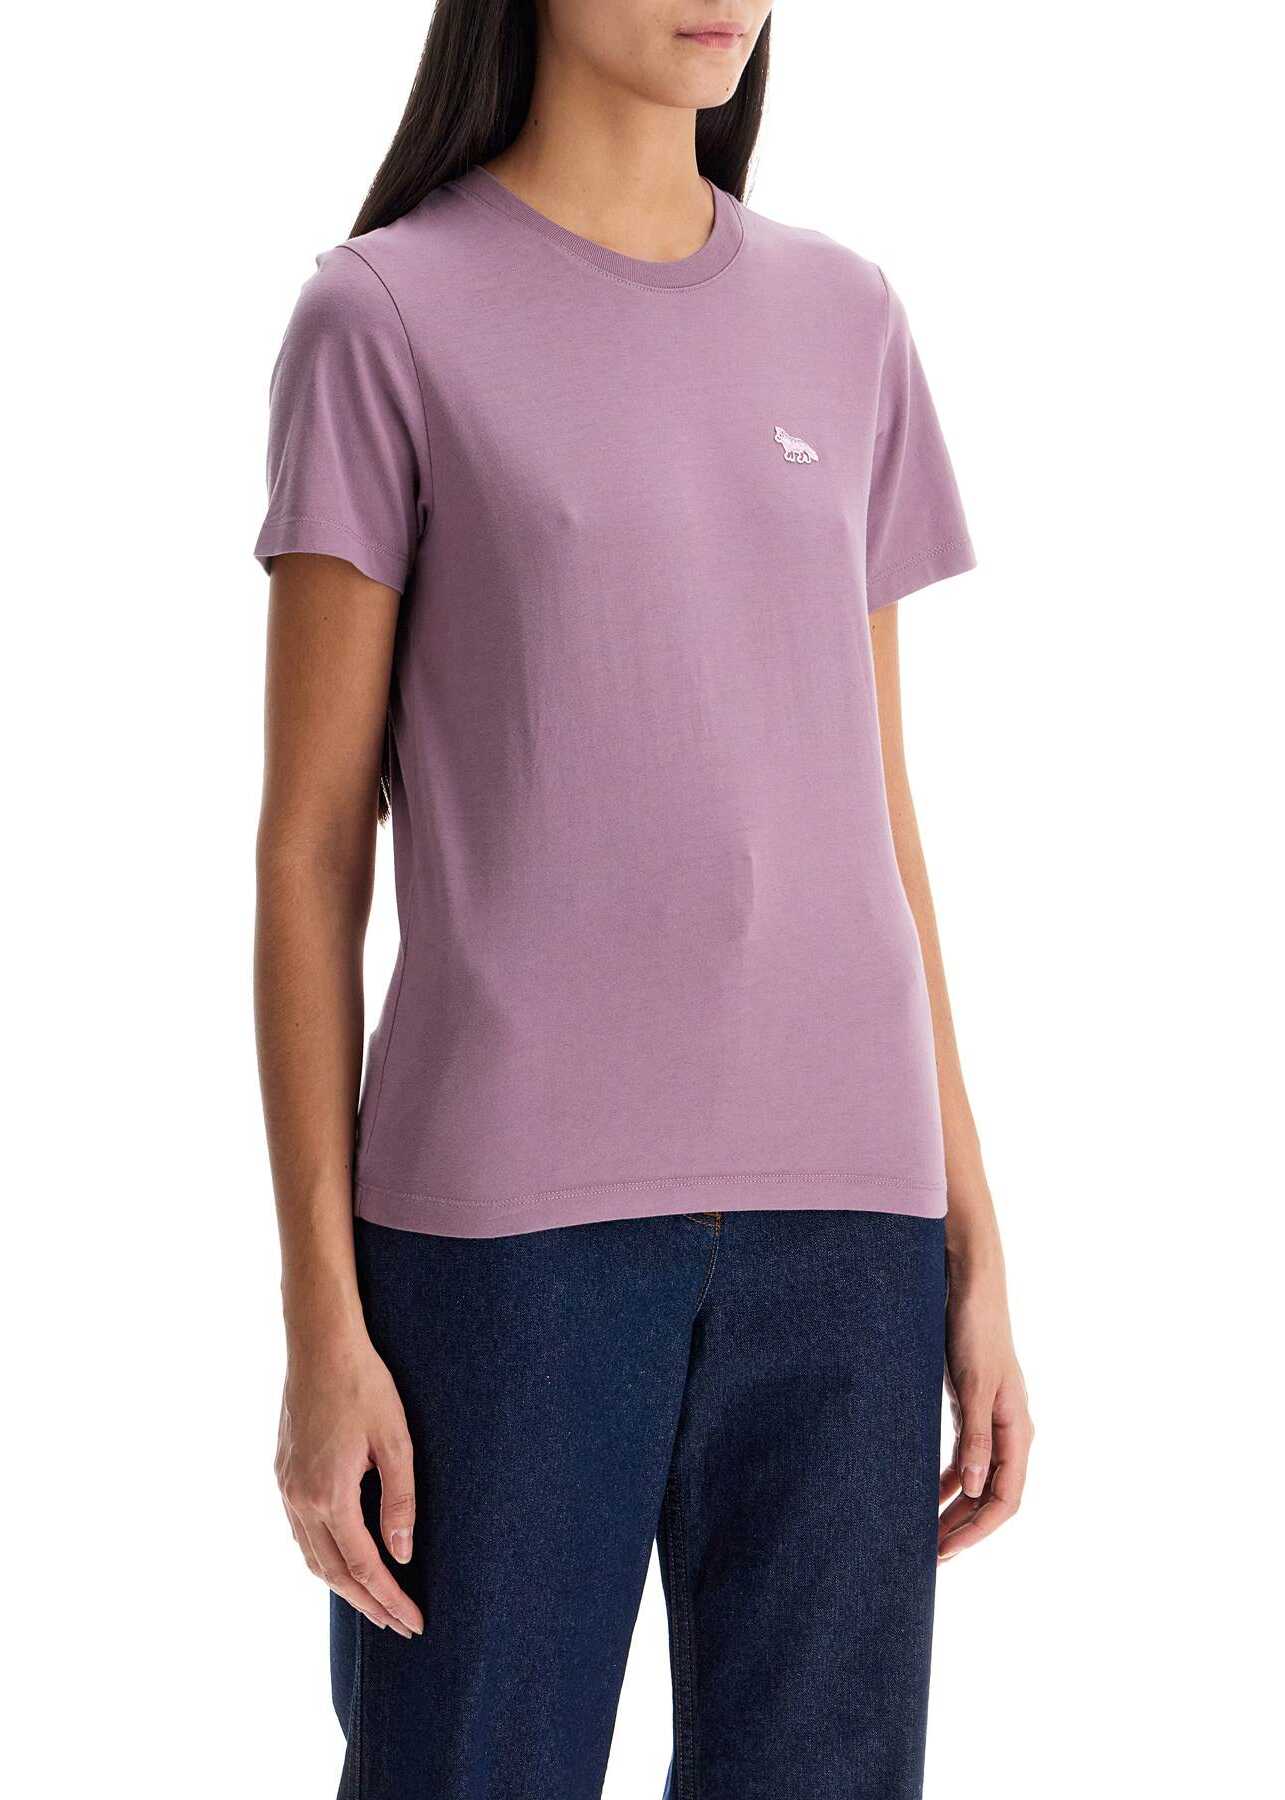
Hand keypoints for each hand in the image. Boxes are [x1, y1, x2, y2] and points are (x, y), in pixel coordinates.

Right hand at [275, 1330, 423, 1636]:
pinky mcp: (283, 1474)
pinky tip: (343, 1557)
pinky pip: (301, 1533)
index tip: (415, 1622)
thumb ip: (400, 1501)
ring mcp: (286, 1488)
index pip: (365, 1567)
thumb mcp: (396, 1441)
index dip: (391, 1598)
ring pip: (312, 1557)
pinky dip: (324, 1557)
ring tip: (375, 1601)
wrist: (320, 1346)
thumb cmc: (365, 1386)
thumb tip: (402, 1555)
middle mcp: (299, 1500)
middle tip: (399, 1625)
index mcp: (329, 1496)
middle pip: (334, 1573)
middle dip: (369, 1604)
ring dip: (344, 1585)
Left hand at [939, 1271, 1033, 1561]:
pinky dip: (948, 1479)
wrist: (970, 1287)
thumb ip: (975, 1436)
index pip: (1005, 1498)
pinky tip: (926, 1493)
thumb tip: (972, 1487)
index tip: (946, 1551)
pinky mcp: (973, 1407)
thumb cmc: (975, 1331)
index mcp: (1017, 1429)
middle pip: (992, 1495)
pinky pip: (965, 1457)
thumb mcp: (974, 1385)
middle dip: (965, 1527)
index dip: (977, 1529)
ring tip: (927, 1533)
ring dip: (955, 1508)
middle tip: (931, 1555)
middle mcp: (1009, 1430)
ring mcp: (991, 1419)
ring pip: (977, 1479)